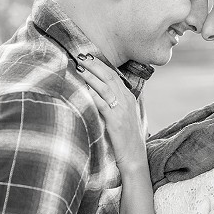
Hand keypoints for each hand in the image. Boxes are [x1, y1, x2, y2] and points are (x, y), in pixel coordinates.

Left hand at [77, 57, 146, 171]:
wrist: (134, 158)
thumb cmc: (125, 139)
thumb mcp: (122, 117)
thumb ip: (113, 104)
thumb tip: (96, 94)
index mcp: (128, 98)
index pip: (114, 75)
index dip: (101, 65)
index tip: (88, 56)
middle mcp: (126, 101)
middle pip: (109, 77)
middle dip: (94, 64)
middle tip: (81, 55)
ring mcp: (122, 110)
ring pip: (105, 87)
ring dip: (91, 76)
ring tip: (79, 68)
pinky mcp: (116, 121)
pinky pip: (102, 104)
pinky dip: (92, 95)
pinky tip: (83, 89)